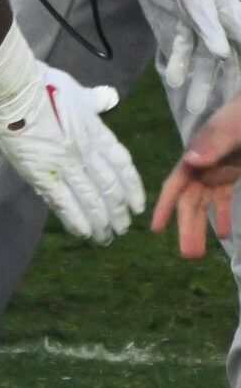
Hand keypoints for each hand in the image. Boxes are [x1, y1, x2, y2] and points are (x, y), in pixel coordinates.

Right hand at [0, 65, 144, 243]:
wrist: (13, 87)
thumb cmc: (42, 83)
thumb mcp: (77, 90)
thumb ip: (95, 100)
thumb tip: (110, 97)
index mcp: (96, 132)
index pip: (122, 165)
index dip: (133, 188)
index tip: (137, 205)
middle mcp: (87, 151)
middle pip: (109, 188)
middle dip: (118, 211)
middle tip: (122, 228)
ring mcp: (65, 164)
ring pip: (91, 199)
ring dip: (100, 221)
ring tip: (105, 237)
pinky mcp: (42, 173)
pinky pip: (64, 202)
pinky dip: (76, 219)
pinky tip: (83, 233)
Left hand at [141, 0, 240, 115]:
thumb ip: (210, 25)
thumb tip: (221, 55)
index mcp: (235, 22)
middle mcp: (224, 26)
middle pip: (229, 63)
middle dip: (225, 88)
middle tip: (219, 115)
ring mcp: (205, 24)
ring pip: (205, 59)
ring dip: (200, 81)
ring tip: (192, 106)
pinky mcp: (188, 19)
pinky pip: (186, 45)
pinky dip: (180, 60)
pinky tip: (174, 78)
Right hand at [153, 92, 240, 256]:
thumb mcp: (230, 131)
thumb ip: (211, 145)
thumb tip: (188, 161)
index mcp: (195, 157)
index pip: (174, 186)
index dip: (164, 207)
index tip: (156, 228)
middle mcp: (200, 167)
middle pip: (189, 201)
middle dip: (187, 227)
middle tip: (189, 256)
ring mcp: (215, 171)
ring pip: (203, 204)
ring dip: (201, 226)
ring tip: (199, 253)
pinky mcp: (229, 173)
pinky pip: (221, 198)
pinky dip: (221, 216)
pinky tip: (225, 234)